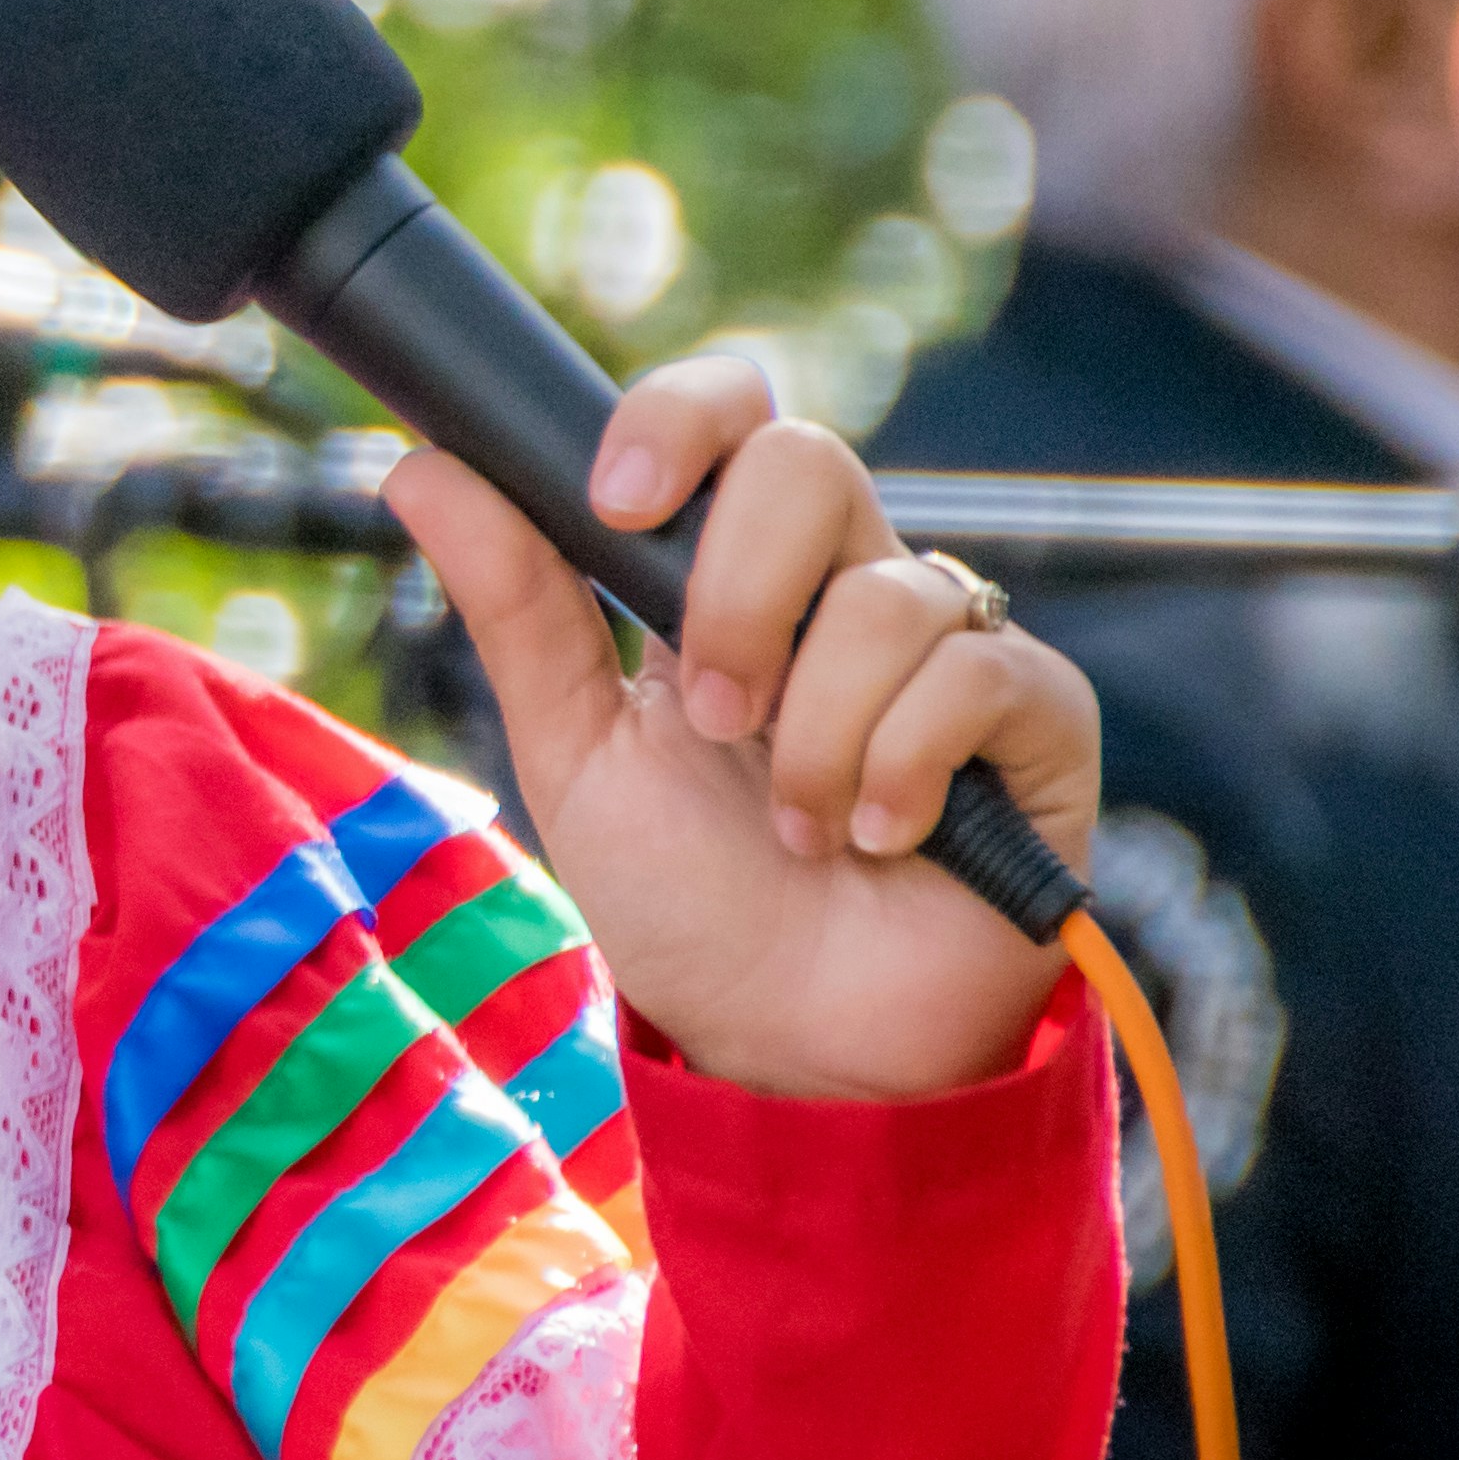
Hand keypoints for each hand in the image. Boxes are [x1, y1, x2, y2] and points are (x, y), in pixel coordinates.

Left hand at [384, 354, 1097, 1102]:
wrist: (793, 1044)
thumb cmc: (692, 901)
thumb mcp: (578, 755)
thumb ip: (516, 609)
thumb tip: (419, 470)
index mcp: (735, 573)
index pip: (734, 415)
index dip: (679, 420)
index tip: (614, 503)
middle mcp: (850, 584)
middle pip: (810, 462)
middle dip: (735, 598)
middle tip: (714, 720)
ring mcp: (953, 642)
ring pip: (889, 594)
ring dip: (813, 731)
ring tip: (793, 826)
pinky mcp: (1039, 716)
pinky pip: (975, 676)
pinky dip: (899, 770)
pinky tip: (880, 840)